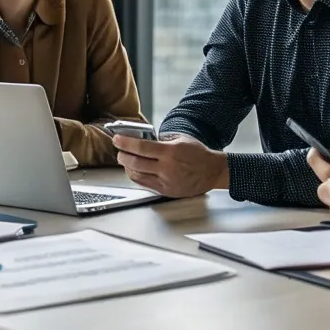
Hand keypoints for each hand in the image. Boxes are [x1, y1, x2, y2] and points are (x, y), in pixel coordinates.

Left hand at [114, 134, 228, 197]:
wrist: (212, 171)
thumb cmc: (198, 154)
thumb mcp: (180, 139)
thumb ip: (162, 139)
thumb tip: (143, 139)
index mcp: (170, 152)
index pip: (141, 147)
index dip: (125, 143)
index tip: (117, 139)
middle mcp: (166, 168)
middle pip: (135, 162)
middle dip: (122, 155)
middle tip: (118, 149)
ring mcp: (165, 181)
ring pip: (137, 175)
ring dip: (127, 166)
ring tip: (125, 159)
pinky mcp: (166, 191)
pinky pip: (145, 184)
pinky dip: (136, 176)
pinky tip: (134, 170)